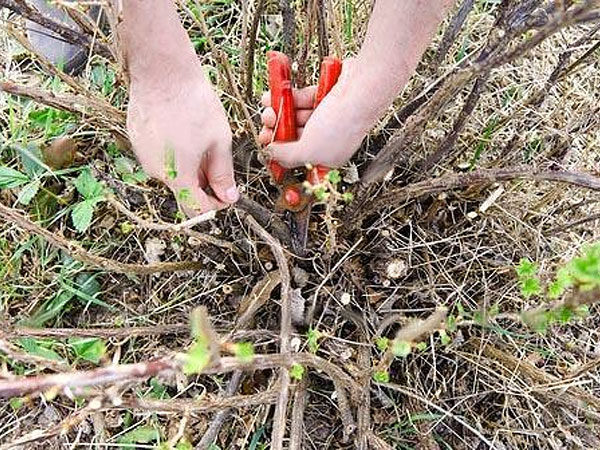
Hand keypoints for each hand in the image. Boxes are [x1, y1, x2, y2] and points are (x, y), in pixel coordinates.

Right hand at [126, 63, 237, 216]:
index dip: (215, 207)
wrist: (163, 72)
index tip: (227, 194)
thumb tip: (229, 197)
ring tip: (204, 144)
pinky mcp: (138, 142)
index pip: (196, 210)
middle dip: (204, 186)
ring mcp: (144, 157)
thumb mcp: (219, 142)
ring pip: (172, 175)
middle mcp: (156, 172)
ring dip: (190, 170)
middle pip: (183, 193)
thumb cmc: (194, 104)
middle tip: (220, 165)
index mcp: (178, 176)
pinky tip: (187, 134)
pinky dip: (176, 155)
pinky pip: (161, 159)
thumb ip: (223, 174)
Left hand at [258, 59, 369, 168]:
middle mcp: (328, 139)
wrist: (361, 90)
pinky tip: (276, 94)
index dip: (281, 154)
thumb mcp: (309, 150)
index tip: (267, 146)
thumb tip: (271, 155)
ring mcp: (327, 117)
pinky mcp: (326, 97)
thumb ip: (287, 156)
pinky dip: (288, 97)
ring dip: (279, 111)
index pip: (299, 160)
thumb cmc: (343, 124)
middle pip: (295, 137)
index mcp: (328, 158)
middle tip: (267, 124)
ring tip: (269, 106)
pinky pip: (302, 99)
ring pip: (296, 116)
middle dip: (277, 130)